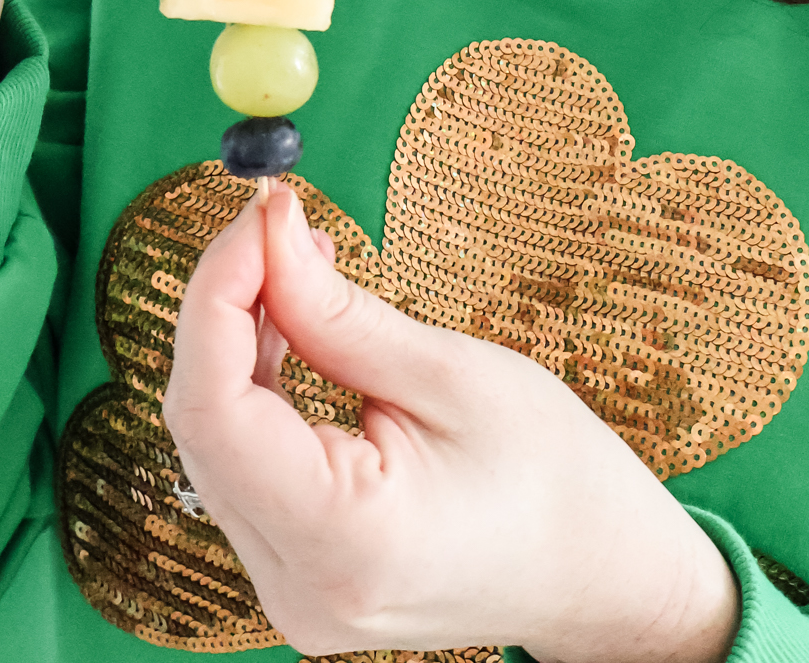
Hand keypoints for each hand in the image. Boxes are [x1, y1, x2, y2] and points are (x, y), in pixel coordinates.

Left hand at [163, 184, 741, 662]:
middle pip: (205, 426)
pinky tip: (298, 328)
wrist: (603, 573)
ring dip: (241, 342)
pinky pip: (247, 469)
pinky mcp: (301, 576)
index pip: (213, 411)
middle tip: (280, 222)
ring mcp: (294, 595)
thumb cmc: (555, 475)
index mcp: (344, 542)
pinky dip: (259, 389)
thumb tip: (263, 229)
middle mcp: (299, 588)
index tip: (256, 212)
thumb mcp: (451, 372)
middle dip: (228, 307)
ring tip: (301, 264)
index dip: (215, 296)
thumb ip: (337, 311)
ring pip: (217, 444)